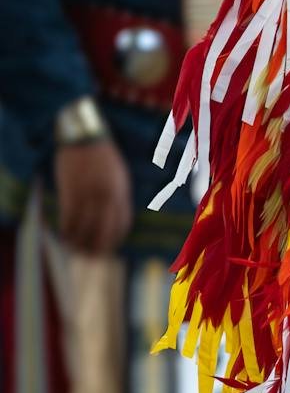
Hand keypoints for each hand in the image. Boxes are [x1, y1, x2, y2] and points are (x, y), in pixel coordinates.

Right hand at [55, 139, 132, 256]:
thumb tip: (114, 217)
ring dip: (80, 242)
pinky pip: (69, 218)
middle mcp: (107, 196)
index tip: (109, 248)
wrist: (84, 136)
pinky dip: (66, 230)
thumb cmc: (102, 156)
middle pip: (105, 230)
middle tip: (92, 256)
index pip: (122, 224)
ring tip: (75, 249)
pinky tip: (63, 236)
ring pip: (85, 228)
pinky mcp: (71, 191)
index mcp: (121, 192)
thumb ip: (118, 195)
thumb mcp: (118, 175)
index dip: (116, 240)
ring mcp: (88, 194)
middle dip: (99, 247)